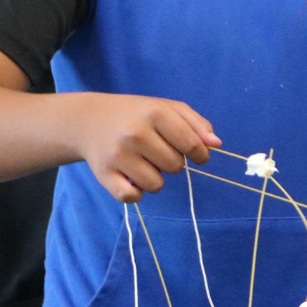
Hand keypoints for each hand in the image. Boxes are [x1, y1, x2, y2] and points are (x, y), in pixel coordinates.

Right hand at [73, 94, 220, 202]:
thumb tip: (216, 144)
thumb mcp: (167, 109)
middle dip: (173, 162)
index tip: (197, 155)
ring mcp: (118, 155)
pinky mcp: (104, 175)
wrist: (90, 120)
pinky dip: (136, 193)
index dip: (200, 154)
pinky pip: (132, 197)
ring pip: (156, 185)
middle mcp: (135, 134)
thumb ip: (196, 124)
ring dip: (156, 177)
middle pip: (176, 166)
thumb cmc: (137, 115)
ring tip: (144, 162)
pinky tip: (131, 178)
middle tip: (158, 151)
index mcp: (155, 113)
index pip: (192, 144)